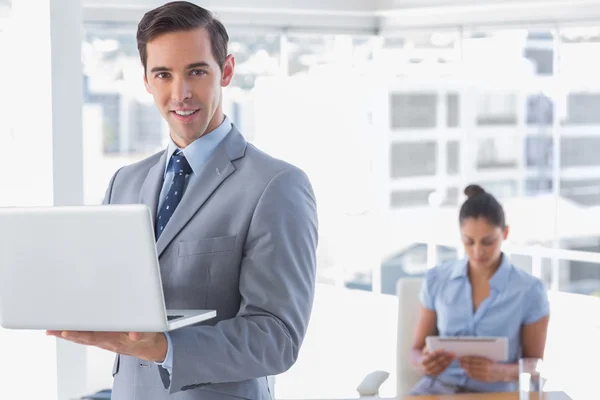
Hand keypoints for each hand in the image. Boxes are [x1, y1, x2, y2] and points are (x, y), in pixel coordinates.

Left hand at [46, 330, 167, 361]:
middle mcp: (106, 341)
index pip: (93, 337)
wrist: (149, 347)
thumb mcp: (148, 335)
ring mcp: (104, 340)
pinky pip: (88, 336)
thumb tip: (135, 334)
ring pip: (83, 337)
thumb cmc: (147, 339)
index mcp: (114, 340)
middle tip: (51, 330)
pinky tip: (68, 331)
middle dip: (67, 334)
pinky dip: (76, 334)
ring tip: (53, 330)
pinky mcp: (105, 338)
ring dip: (68, 334)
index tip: (66, 331)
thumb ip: (142, 333)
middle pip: (83, 338)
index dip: (79, 334)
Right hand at [419, 349, 454, 375]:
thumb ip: (429, 349)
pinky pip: (441, 370)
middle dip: (445, 357)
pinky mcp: (433, 374)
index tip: (444, 349)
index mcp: (421, 361)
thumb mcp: (423, 350)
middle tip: (451, 352)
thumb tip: (436, 346)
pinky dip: (446, 365)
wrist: (416, 363)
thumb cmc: (422, 354)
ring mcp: (429, 372)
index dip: (438, 353)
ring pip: (440, 367)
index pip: (431, 356)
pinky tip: (450, 361)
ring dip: (447, 361)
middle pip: (437, 362)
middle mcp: (425, 368)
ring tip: (452, 357)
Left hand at [459, 356, 505, 381]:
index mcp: (486, 361)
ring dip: (466, 368)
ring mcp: (485, 374)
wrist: (503, 372)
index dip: (466, 358)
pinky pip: (476, 377)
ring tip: (462, 366)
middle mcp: (485, 368)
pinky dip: (470, 374)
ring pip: (472, 371)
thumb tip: (469, 356)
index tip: (461, 356)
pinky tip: (467, 372)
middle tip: (459, 360)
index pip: (473, 359)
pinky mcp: (485, 379)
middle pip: (472, 365)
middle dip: (464, 362)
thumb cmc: (495, 363)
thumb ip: (480, 358)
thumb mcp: (488, 358)